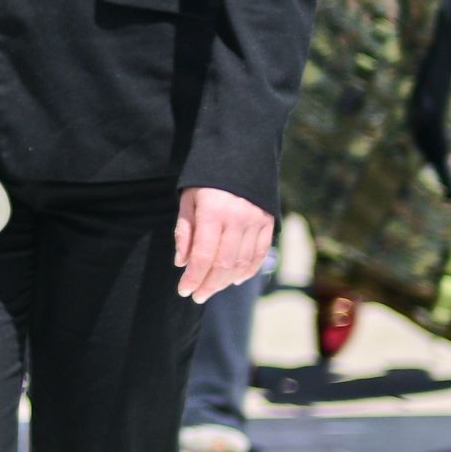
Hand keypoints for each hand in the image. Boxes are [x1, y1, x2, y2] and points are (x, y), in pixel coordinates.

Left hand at [173, 187, 274, 303]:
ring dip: (226, 282)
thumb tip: (182, 263)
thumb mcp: (188, 200)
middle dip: (208, 285)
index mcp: (213, 212)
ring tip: (211, 289)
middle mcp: (238, 219)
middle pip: (223, 264)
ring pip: (242, 263)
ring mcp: (256, 222)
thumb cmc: (206, 181)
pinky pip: (260, 254)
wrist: (241, 155)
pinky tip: (235, 280)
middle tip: (197, 296)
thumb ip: (185, 231)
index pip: (203, 256)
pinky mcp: (268, 223)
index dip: (193, 278)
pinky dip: (248, 271)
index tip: (184, 291)